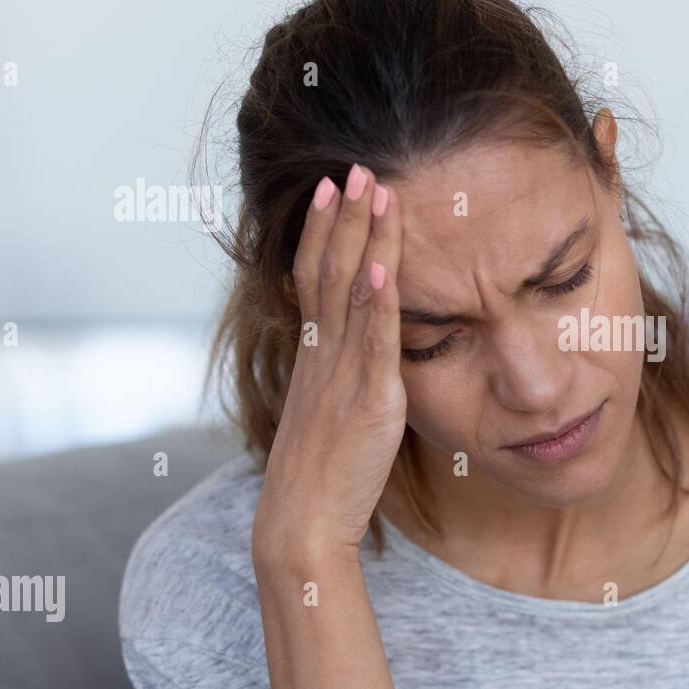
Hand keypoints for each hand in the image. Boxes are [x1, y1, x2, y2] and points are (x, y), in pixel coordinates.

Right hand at [252, 163, 405, 563]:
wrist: (303, 521)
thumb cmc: (320, 474)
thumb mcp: (329, 412)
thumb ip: (343, 375)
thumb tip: (362, 351)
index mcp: (313, 356)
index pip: (313, 277)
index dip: (324, 230)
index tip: (335, 187)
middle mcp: (322, 355)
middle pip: (328, 270)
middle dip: (344, 216)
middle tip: (356, 166)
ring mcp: (342, 374)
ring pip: (351, 292)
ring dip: (363, 238)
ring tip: (374, 190)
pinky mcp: (368, 400)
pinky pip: (373, 342)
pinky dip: (378, 301)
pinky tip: (385, 265)